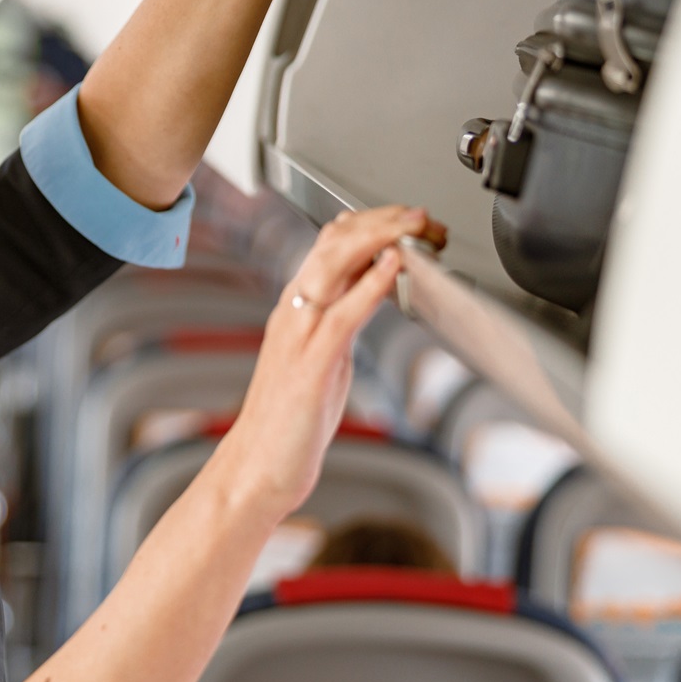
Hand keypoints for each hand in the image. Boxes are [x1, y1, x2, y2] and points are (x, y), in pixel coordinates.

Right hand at [206, 206, 447, 522]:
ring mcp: (299, 334)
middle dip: (383, 220)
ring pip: (335, 263)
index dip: (372, 223)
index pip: (330, 244)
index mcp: (295, 309)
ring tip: (416, 227)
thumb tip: (372, 293)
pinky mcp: (311, 362)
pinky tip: (394, 269)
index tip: (409, 220)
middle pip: (334, 242)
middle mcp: (294, 312)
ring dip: (381, 238)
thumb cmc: (289, 422)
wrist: (258, 466)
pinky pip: (343, 312)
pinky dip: (371, 284)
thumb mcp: (323, 358)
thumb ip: (343, 322)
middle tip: (422, 216)